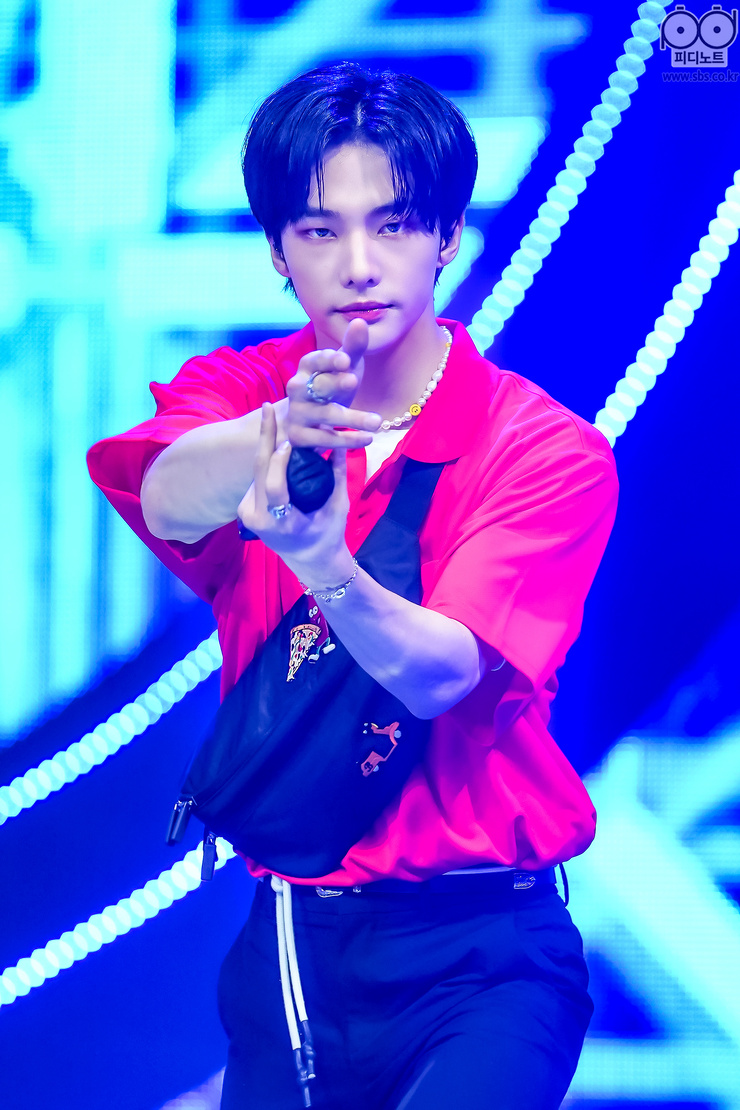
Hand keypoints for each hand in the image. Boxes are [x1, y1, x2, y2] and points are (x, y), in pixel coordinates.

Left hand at [237, 403, 354, 585]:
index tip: (291, 439)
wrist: (311, 562)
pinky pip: (256, 478)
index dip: (280, 460)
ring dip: (266, 445)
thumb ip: (337, 474)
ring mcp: (246, 513)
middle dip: (264, 437)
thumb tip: (340, 441)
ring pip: (255, 472)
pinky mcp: (244, 508)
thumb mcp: (338, 506)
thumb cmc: (329, 536)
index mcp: (280, 523)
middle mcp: (257, 518)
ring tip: (271, 416)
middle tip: (267, 408)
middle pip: (258, 471)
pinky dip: (266, 458)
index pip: (274, 486)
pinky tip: (272, 438)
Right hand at [286, 319, 381, 449]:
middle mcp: (298, 389)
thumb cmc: (328, 388)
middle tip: (353, 380)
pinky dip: (346, 440)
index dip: (328, 360)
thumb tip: (360, 321)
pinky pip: (324, 439)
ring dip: (351, 418)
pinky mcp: (300, 437)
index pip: (314, 360)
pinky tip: (367, 438)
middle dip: (334, 383)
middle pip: (318, 386)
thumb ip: (352, 347)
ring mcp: (298, 414)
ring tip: (377, 422)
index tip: (345, 359)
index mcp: (307, 367)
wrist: (302, 422)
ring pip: (324, 415)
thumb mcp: (344, 367)